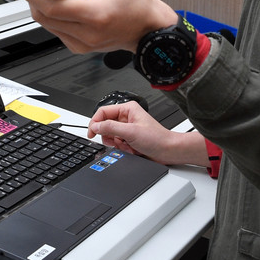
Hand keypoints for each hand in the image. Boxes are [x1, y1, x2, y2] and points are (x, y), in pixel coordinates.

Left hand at [12, 0, 176, 53]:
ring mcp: (82, 44)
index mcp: (96, 16)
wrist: (148, 28)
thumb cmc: (135, 4)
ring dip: (40, 4)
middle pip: (45, 17)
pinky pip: (56, 30)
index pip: (53, 7)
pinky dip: (51, 15)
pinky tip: (57, 1)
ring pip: (47, 25)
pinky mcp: (80, 47)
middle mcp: (87, 34)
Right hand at [89, 101, 208, 166]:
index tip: (92, 133)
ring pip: (110, 136)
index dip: (95, 122)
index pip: (103, 112)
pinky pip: (116, 143)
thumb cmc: (157, 138)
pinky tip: (132, 149)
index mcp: (127, 109)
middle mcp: (126, 117)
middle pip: (105, 125)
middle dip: (110, 136)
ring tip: (128, 145)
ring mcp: (127, 128)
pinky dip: (122, 148)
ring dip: (117, 144)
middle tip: (117, 141)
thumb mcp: (131, 132)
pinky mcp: (128, 138)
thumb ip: (110, 128)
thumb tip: (95, 126)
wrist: (168, 151)